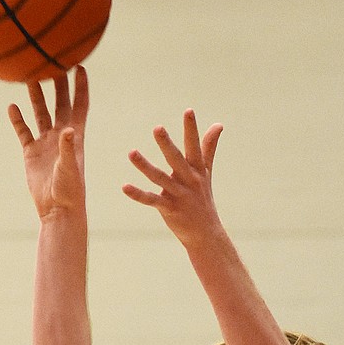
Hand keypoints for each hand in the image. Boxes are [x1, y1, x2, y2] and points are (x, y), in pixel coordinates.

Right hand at [8, 68, 88, 220]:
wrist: (56, 209)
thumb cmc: (69, 191)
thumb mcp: (69, 167)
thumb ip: (67, 148)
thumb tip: (67, 129)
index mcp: (75, 136)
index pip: (80, 105)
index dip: (81, 86)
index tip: (80, 65)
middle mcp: (61, 136)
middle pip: (60, 103)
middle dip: (57, 84)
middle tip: (52, 61)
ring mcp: (46, 143)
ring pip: (40, 113)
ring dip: (35, 96)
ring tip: (29, 76)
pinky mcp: (31, 152)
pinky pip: (24, 131)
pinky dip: (18, 119)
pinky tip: (12, 106)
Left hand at [123, 109, 223, 245]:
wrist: (206, 234)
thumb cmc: (203, 199)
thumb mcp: (206, 172)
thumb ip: (209, 147)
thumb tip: (218, 124)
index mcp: (196, 170)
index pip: (194, 146)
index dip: (191, 129)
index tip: (189, 111)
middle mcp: (188, 180)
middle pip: (176, 159)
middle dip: (167, 144)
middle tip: (157, 128)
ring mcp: (178, 195)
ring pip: (160, 178)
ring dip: (145, 166)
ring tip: (131, 153)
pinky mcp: (169, 209)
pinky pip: (151, 200)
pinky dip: (138, 194)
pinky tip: (124, 187)